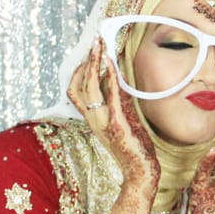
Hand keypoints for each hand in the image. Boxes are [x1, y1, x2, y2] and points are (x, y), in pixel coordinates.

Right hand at [67, 39, 160, 193]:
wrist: (140, 171)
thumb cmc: (134, 148)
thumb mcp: (122, 121)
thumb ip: (116, 103)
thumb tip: (115, 82)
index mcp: (93, 119)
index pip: (75, 91)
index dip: (79, 71)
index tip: (88, 54)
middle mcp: (93, 119)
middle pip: (77, 85)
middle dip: (84, 61)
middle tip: (93, 41)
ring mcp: (103, 122)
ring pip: (89, 87)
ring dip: (94, 63)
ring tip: (99, 45)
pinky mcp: (117, 124)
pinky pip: (110, 96)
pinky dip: (109, 77)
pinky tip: (111, 62)